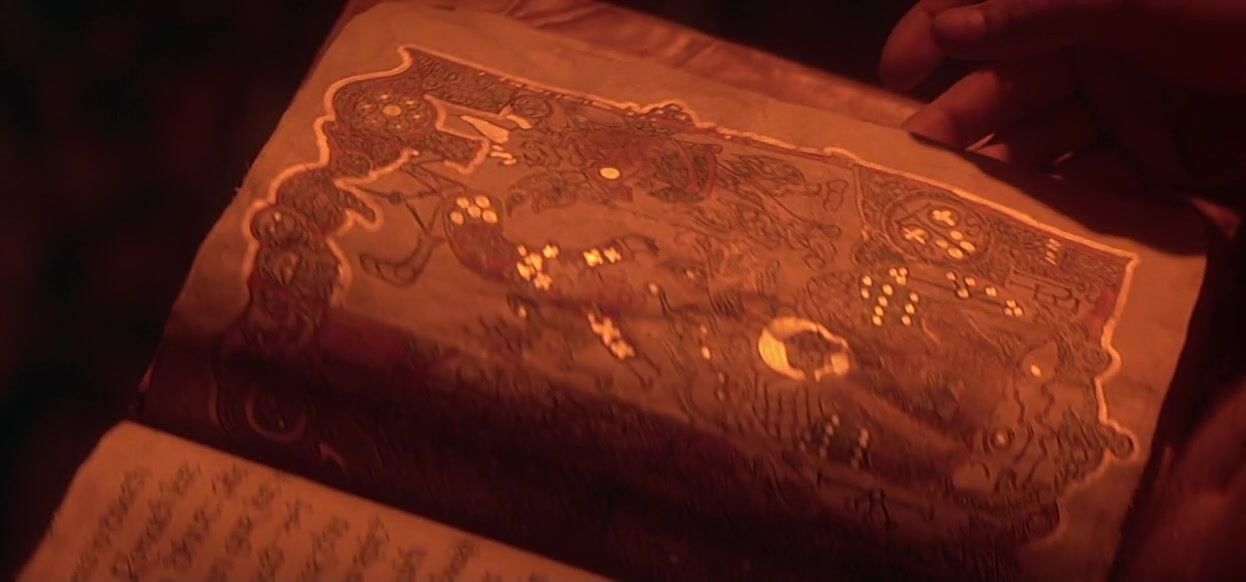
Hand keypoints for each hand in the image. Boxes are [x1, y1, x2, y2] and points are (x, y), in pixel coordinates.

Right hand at [880, 0, 1245, 202]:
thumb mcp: (1149, 0)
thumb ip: (1044, 11)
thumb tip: (945, 29)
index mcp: (1084, 5)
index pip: (987, 14)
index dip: (934, 39)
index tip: (892, 82)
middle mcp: (1100, 53)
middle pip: (1009, 94)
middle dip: (966, 133)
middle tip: (918, 180)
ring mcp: (1137, 111)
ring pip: (1051, 152)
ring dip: (1016, 187)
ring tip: (973, 224)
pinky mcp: (1172, 165)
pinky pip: (1107, 193)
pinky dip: (1081, 216)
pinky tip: (1050, 242)